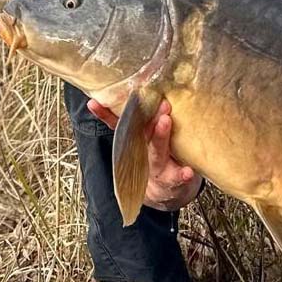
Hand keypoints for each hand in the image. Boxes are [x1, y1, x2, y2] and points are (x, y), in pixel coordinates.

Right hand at [87, 98, 202, 211]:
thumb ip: (137, 121)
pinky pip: (178, 177)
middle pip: (141, 134)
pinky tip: (188, 172)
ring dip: (160, 136)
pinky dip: (183, 175)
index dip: (105, 114)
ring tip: (165, 121)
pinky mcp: (173, 179)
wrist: (164, 192)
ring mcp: (158, 166)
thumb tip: (130, 89)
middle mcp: (144, 152)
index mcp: (137, 140)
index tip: (94, 103)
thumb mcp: (143, 141)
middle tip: (154, 101)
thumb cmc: (157, 159)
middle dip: (144, 116)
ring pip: (157, 151)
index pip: (122, 123)